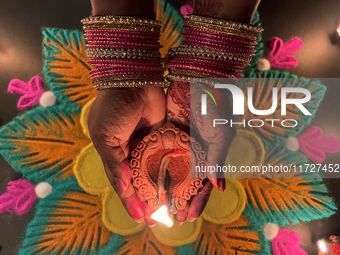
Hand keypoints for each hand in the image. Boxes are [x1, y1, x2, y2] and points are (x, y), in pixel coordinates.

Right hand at [88, 87, 165, 223]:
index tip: (140, 217)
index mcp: (112, 152)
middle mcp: (129, 150)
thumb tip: (124, 187)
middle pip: (139, 180)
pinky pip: (166, 155)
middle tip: (156, 218)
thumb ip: (113, 162)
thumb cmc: (113, 108)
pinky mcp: (162, 135)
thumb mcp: (105, 137)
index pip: (121, 182)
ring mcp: (146, 143)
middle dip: (146, 198)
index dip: (130, 200)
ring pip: (153, 170)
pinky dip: (169, 169)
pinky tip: (175, 183)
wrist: (133, 80)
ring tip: (168, 205)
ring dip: (158, 187)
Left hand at [166, 80, 237, 223]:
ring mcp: (179, 143)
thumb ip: (216, 161)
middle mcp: (194, 152)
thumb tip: (218, 188)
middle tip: (168, 217)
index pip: (203, 183)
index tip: (188, 217)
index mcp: (210, 154)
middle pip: (185, 181)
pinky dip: (152, 167)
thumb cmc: (214, 107)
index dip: (197, 200)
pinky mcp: (165, 133)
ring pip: (170, 170)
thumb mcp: (220, 135)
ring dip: (163, 187)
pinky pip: (157, 153)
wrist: (197, 78)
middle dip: (178, 199)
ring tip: (154, 205)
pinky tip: (144, 181)